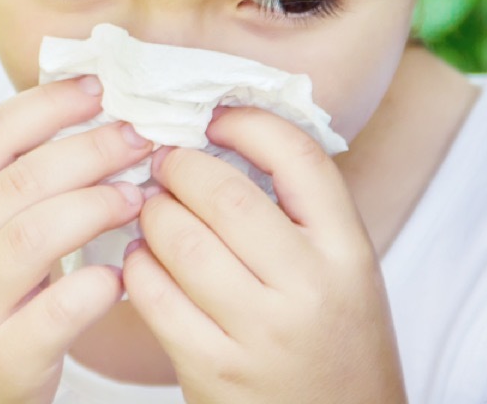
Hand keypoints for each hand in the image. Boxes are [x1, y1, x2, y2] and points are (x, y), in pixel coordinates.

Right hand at [0, 76, 153, 403]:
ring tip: (139, 196)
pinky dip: (100, 286)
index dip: (47, 104)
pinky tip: (124, 275)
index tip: (98, 87)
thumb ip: (0, 192)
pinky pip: (59, 311)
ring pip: (37, 235)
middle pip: (22, 179)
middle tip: (140, 138)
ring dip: (99, 206)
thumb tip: (80, 124)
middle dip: (91, 149)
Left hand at [122, 107, 406, 403]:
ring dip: (151, 212)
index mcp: (349, 251)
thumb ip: (299, 212)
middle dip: (180, 166)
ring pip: (179, 240)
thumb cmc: (334, 344)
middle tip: (165, 161)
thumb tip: (221, 137)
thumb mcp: (344, 272)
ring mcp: (260, 332)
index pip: (298, 157)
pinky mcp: (213, 368)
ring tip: (151, 207)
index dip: (247, 123)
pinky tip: (141, 257)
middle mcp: (310, 288)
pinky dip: (137, 265)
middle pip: (223, 193)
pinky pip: (154, 295)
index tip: (215, 118)